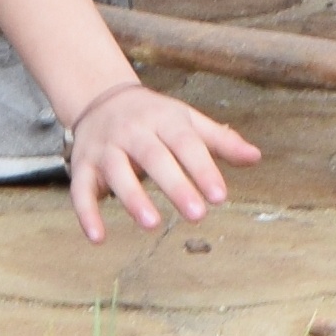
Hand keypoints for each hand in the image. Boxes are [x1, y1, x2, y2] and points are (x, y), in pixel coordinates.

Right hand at [64, 78, 257, 239]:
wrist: (101, 97)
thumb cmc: (154, 117)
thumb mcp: (187, 121)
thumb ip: (220, 140)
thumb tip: (256, 157)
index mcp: (163, 119)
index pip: (185, 143)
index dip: (203, 169)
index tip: (220, 196)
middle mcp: (132, 131)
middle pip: (153, 156)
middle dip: (174, 185)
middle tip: (197, 214)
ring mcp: (105, 148)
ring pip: (116, 171)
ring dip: (132, 197)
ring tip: (152, 224)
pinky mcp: (82, 165)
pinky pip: (79, 189)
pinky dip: (86, 213)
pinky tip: (98, 238)